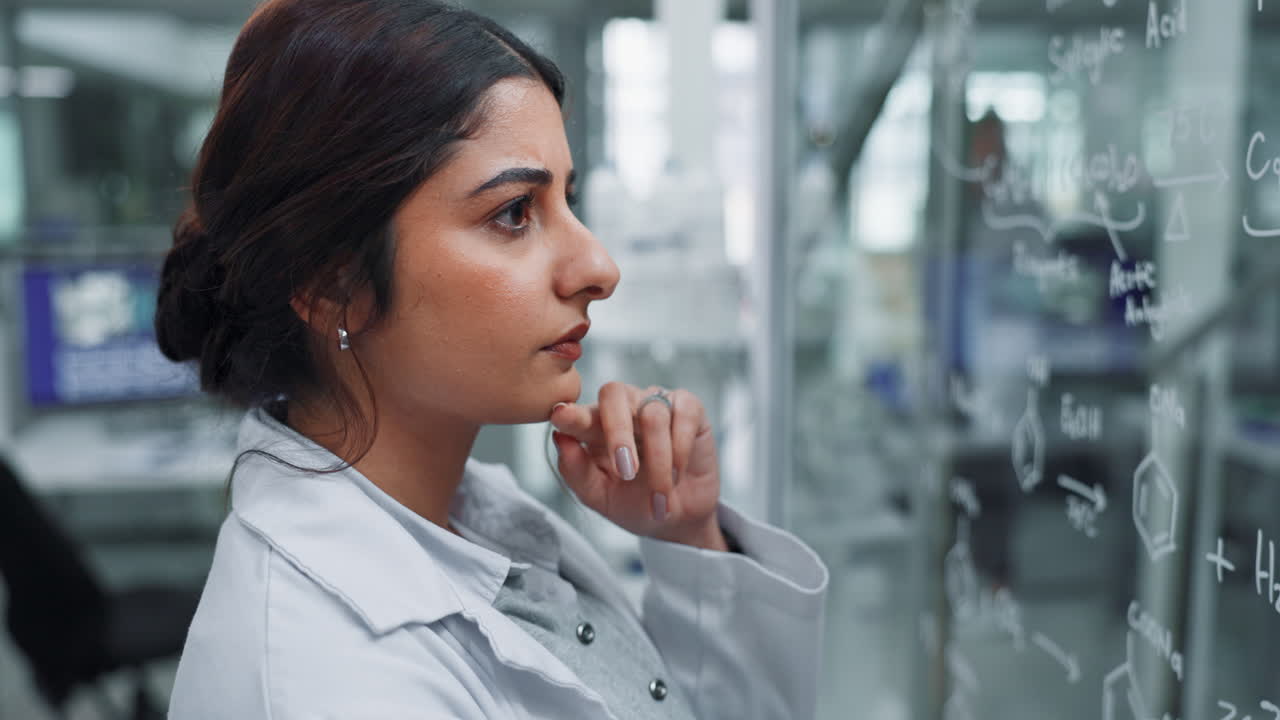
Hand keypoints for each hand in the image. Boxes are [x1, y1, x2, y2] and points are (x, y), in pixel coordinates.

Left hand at [549, 383, 726, 550]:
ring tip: (660, 496)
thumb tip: (559, 438)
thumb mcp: (599, 497)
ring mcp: (656, 403)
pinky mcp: (689, 408)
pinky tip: (678, 473)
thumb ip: (576, 470)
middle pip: (614, 394)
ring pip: (653, 415)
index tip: (561, 418)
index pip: (579, 411)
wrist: (676, 520)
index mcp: (594, 426)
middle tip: (627, 472)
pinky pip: (684, 414)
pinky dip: (680, 449)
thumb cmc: (632, 504)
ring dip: (658, 461)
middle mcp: (624, 407)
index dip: (572, 414)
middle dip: (618, 433)